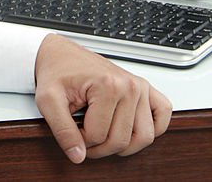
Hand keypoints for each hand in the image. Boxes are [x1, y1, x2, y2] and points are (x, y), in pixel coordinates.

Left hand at [33, 33, 171, 162]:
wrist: (60, 54)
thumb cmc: (56, 72)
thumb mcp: (48, 101)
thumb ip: (62, 131)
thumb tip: (78, 156)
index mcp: (108, 86)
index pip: (99, 136)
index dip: (81, 140)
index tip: (71, 129)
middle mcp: (130, 86)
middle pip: (122, 140)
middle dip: (99, 146)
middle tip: (83, 135)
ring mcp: (140, 87)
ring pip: (145, 136)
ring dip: (124, 144)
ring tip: (104, 134)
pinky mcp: (146, 89)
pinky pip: (163, 115)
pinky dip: (154, 128)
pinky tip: (131, 128)